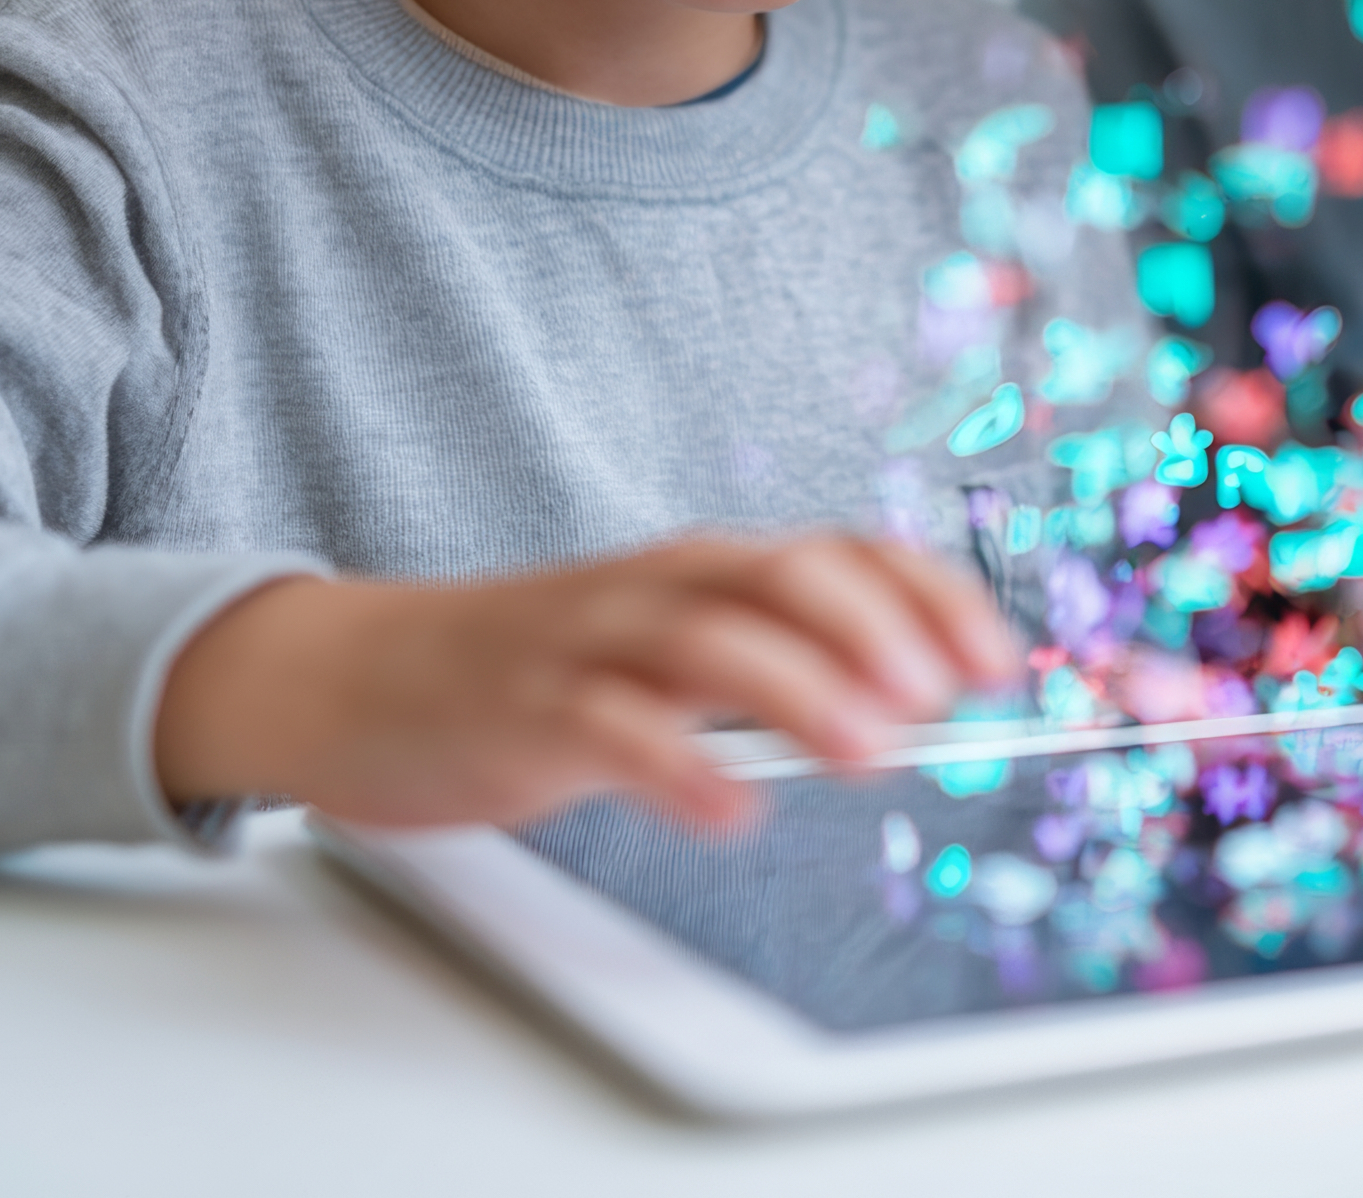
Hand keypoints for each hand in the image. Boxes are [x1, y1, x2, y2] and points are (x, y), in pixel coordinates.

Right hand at [154, 533, 1018, 829]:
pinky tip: (732, 810)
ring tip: (868, 751)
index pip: (842, 553)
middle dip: (875, 627)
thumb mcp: (673, 652)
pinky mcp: (528, 710)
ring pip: (711, 642)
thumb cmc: (547, 667)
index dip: (929, 596)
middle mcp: (662, 587)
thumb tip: (908, 712)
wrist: (365, 673)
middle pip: (785, 575)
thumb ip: (777, 671)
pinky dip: (679, 767)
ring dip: (803, 690)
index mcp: (708, 568)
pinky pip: (611, 729)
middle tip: (937, 698)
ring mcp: (591, 642)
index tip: (997, 659)